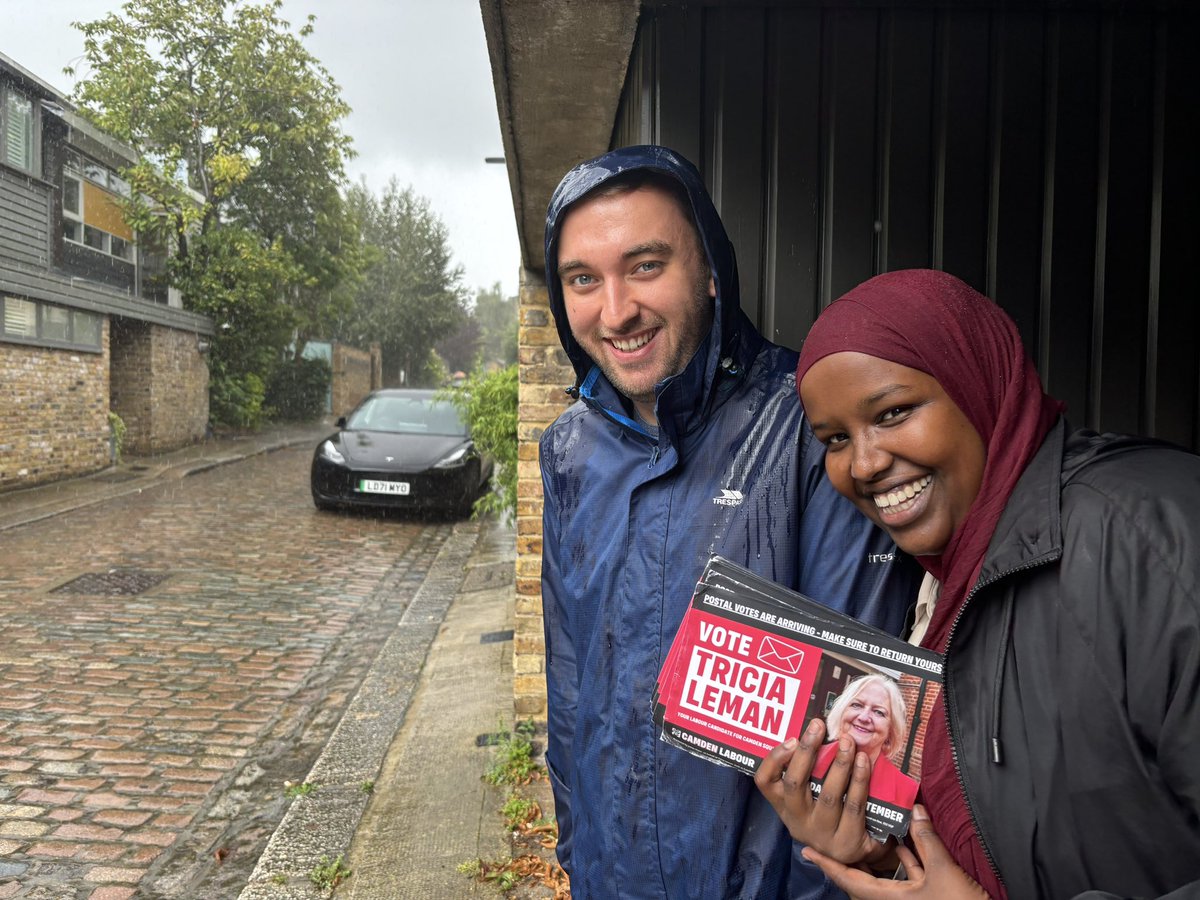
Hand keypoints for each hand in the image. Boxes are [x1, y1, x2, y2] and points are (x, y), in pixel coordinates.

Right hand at [754, 718, 881, 863]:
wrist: (857, 856)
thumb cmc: (831, 816)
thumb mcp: (811, 800)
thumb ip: (808, 774)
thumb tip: (817, 732)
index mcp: (784, 807)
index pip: (765, 782)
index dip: (774, 759)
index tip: (791, 738)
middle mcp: (798, 821)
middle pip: (794, 784)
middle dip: (807, 751)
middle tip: (818, 725)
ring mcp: (821, 834)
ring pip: (828, 794)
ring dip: (839, 763)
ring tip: (848, 741)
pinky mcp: (846, 841)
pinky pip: (853, 805)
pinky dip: (859, 779)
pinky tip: (864, 761)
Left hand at [801, 805, 991, 899]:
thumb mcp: (944, 872)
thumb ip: (927, 840)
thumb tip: (914, 809)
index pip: (849, 880)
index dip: (828, 864)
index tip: (807, 850)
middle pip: (862, 878)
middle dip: (849, 856)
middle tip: (832, 833)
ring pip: (885, 877)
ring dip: (876, 855)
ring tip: (863, 829)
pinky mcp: (929, 897)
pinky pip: (908, 877)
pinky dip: (904, 859)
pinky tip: (906, 839)